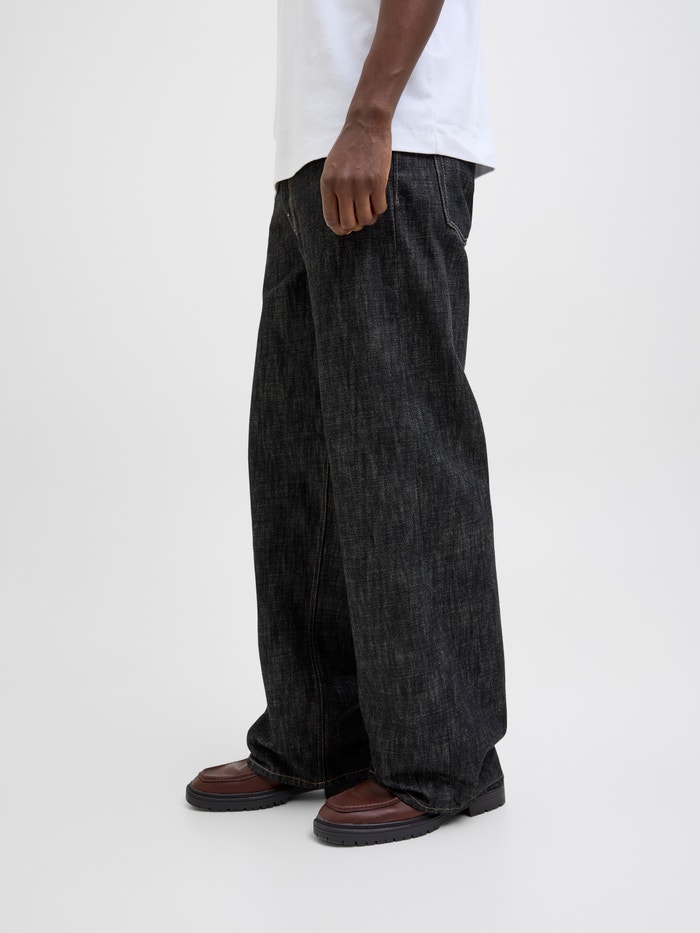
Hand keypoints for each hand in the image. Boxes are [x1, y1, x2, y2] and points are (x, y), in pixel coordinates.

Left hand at [320, 120, 391, 235]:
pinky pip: (380, 208)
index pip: (331, 218)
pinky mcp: (378, 181)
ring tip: (370, 207)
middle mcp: (342, 185)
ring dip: (369, 218)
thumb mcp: (332, 168)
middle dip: (355, 225)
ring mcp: (360, 184)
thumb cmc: (349, 148)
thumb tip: (340, 220)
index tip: (346, 230)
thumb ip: (332, 191)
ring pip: (366, 219)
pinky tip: (378, 198)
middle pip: (349, 223)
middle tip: (360, 217)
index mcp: (328, 183)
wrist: (366, 125)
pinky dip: (380, 208)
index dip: (339, 229)